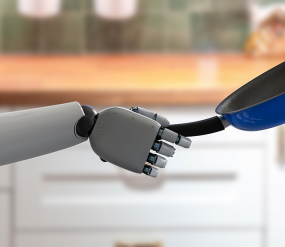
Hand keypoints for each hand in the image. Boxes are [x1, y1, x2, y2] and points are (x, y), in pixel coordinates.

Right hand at [76, 106, 191, 176]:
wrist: (96, 127)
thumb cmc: (116, 118)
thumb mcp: (134, 113)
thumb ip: (151, 117)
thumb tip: (168, 124)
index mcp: (151, 128)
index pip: (173, 135)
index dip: (182, 140)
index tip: (188, 144)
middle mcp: (149, 141)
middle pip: (168, 149)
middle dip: (169, 150)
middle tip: (167, 150)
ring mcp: (143, 153)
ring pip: (161, 160)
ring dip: (162, 160)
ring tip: (160, 159)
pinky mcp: (135, 163)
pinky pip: (150, 170)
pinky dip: (154, 171)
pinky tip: (154, 170)